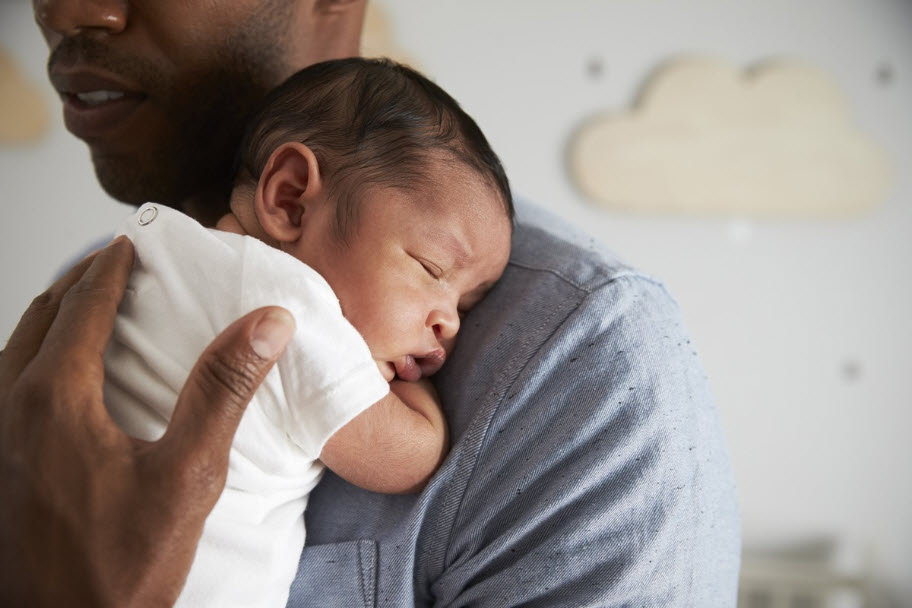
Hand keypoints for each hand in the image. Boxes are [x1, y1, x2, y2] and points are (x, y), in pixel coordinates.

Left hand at [0, 237, 294, 606]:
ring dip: (50, 316)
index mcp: (54, 400)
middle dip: (75, 281)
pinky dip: (31, 354)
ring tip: (81, 305)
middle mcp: (9, 408)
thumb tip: (266, 322)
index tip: (129, 243)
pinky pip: (5, 383)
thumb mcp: (187, 476)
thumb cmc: (120, 566)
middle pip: (39, 317)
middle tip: (107, 261)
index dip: (110, 269)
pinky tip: (56, 377)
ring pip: (14, 349)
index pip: (82, 308)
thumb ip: (223, 390)